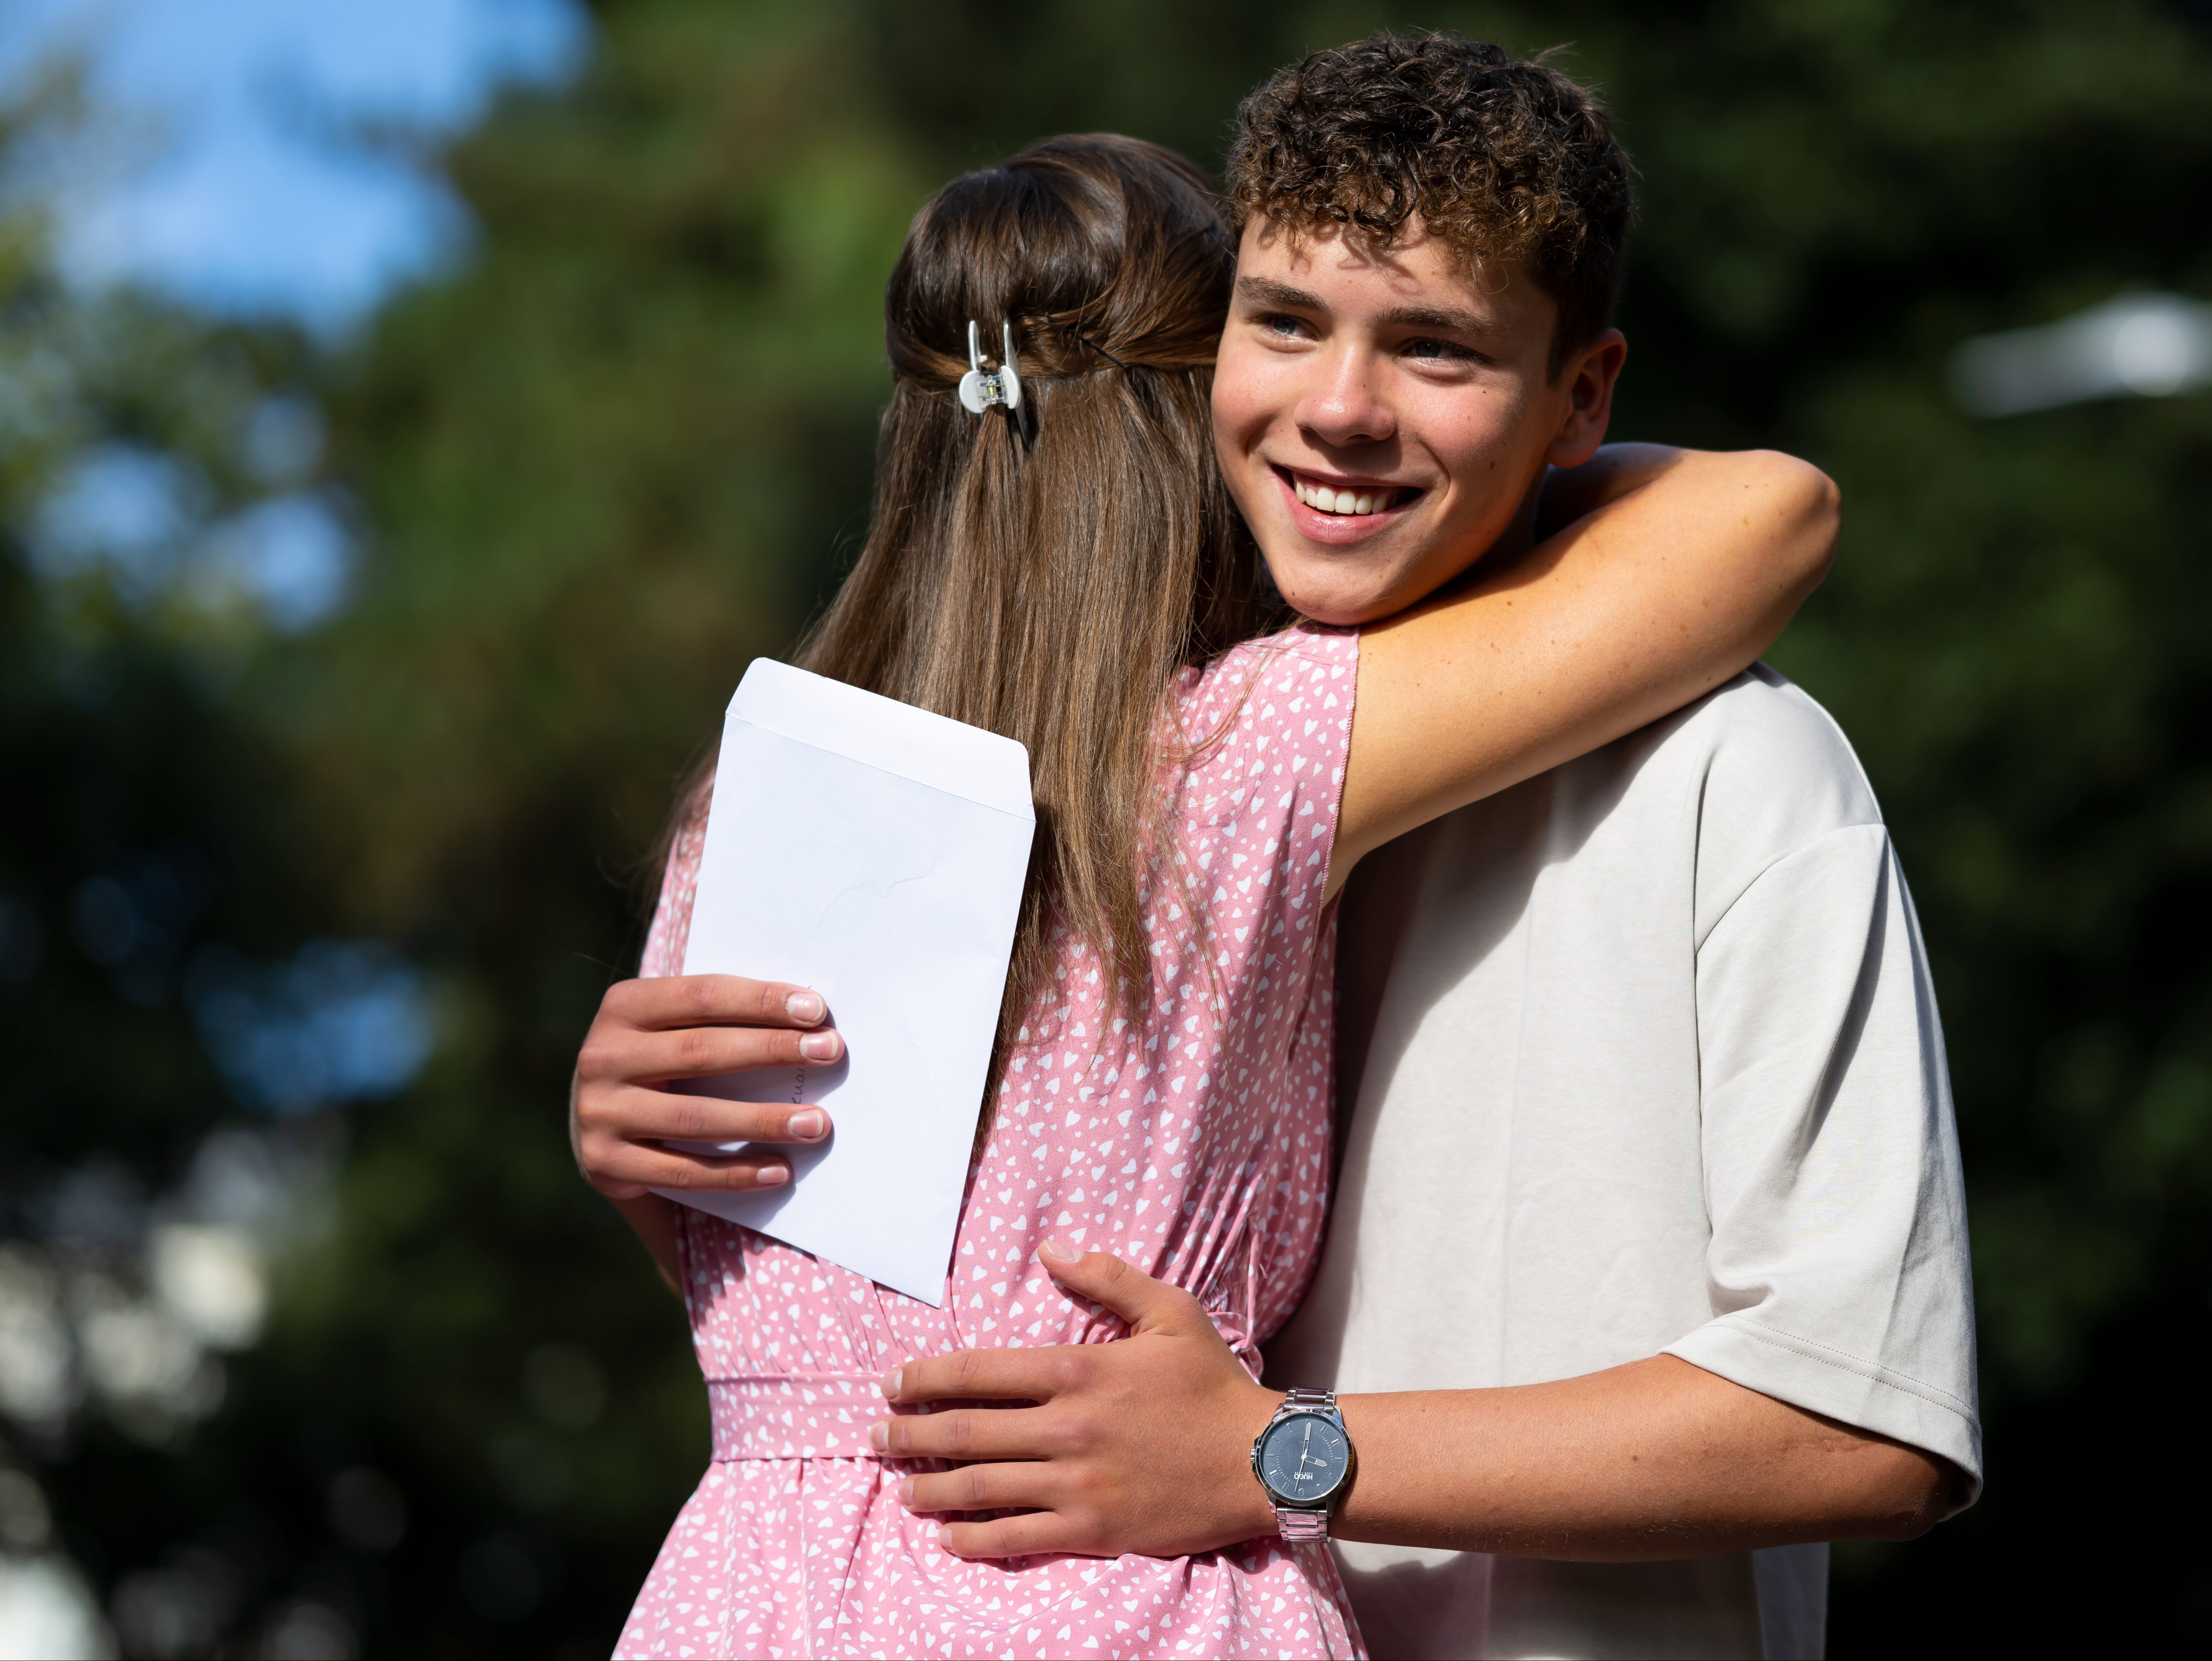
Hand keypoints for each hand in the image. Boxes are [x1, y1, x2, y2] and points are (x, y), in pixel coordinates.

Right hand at [570, 973, 844, 1198]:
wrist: (595, 1119)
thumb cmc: (658, 1062)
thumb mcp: (671, 1027)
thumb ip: (719, 1017)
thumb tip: (809, 1018)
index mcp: (624, 1006)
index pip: (702, 995)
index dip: (761, 1000)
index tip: (816, 1011)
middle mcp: (602, 1056)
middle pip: (701, 1050)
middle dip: (772, 1050)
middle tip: (830, 1052)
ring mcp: (598, 1112)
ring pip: (694, 1117)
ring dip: (763, 1120)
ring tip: (817, 1123)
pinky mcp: (604, 1163)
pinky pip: (681, 1172)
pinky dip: (735, 1173)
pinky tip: (780, 1171)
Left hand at [870, 1242, 1282, 1559]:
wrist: (1263, 1461)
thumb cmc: (1212, 1384)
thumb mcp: (1170, 1311)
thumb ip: (1107, 1277)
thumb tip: (1052, 1249)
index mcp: (1080, 1370)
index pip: (980, 1371)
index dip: (925, 1378)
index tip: (891, 1385)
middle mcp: (1068, 1428)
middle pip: (966, 1431)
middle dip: (910, 1436)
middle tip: (876, 1438)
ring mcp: (1078, 1484)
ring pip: (982, 1488)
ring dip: (932, 1489)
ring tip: (902, 1488)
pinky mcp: (1093, 1531)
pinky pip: (1017, 1537)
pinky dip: (973, 1539)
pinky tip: (947, 1537)